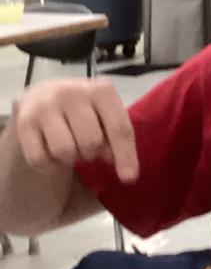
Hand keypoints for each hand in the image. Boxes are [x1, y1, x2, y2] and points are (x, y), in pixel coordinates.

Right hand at [11, 79, 137, 183]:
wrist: (42, 98)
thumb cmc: (84, 112)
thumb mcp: (105, 117)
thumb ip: (117, 137)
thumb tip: (120, 165)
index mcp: (102, 90)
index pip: (119, 128)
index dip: (125, 156)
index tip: (129, 179)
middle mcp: (72, 92)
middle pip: (91, 141)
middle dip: (91, 152)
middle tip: (84, 146)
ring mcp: (45, 105)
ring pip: (64, 151)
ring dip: (68, 158)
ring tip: (67, 145)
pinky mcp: (24, 122)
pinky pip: (40, 159)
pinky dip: (47, 164)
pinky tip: (49, 149)